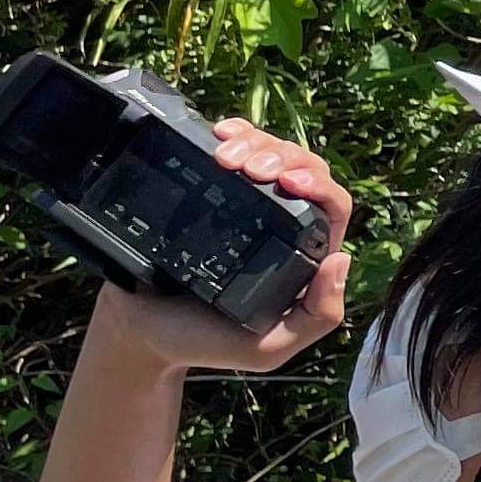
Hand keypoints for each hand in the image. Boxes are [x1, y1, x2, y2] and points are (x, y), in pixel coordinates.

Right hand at [80, 119, 358, 380]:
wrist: (137, 331)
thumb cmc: (205, 341)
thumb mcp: (268, 347)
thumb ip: (316, 317)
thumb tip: (342, 260)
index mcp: (305, 254)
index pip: (332, 207)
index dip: (319, 187)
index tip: (289, 182)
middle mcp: (282, 223)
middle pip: (305, 169)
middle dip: (282, 157)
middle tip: (252, 166)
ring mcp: (248, 203)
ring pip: (274, 153)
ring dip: (257, 143)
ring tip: (227, 154)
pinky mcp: (212, 189)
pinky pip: (237, 151)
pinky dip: (236, 134)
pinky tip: (221, 133)